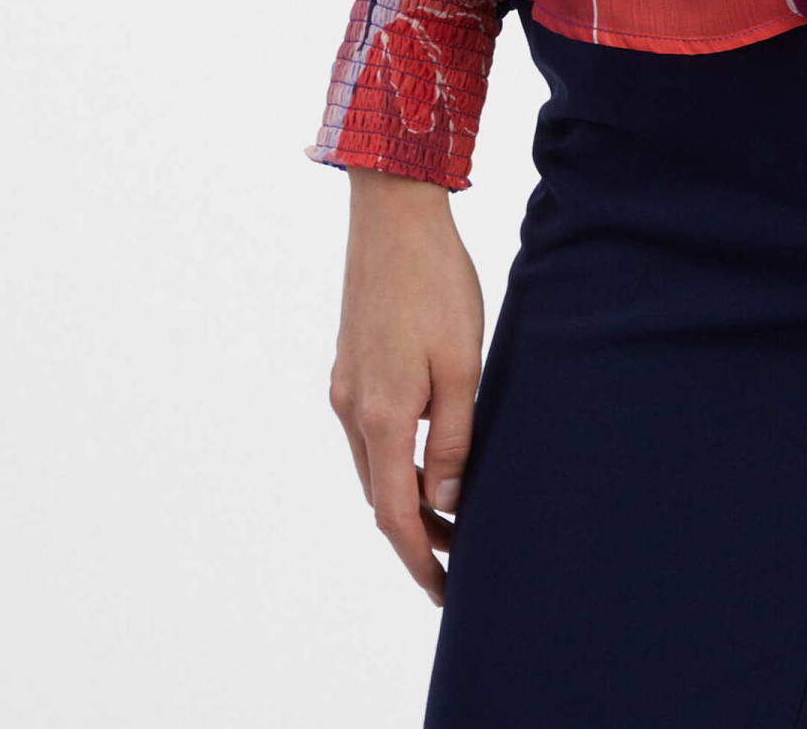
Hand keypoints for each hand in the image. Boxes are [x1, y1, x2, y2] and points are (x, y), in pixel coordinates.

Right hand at [329, 168, 484, 604]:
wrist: (394, 214)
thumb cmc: (437, 283)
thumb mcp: (462, 364)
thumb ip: (452, 439)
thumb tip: (446, 504)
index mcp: (380, 416)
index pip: (395, 516)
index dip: (421, 560)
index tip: (445, 592)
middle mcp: (351, 409)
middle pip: (378, 498)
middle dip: (415, 539)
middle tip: (454, 568)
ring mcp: (344, 386)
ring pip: (372, 467)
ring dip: (404, 501)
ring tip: (448, 522)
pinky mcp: (349, 365)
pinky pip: (368, 434)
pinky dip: (393, 462)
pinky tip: (422, 460)